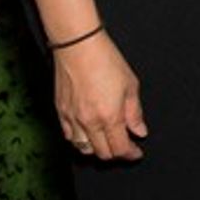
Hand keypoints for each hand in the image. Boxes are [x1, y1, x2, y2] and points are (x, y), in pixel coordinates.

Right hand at [54, 33, 147, 161]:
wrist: (78, 45)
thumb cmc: (105, 59)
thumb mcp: (130, 84)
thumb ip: (135, 112)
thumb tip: (140, 130)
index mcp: (109, 117)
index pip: (120, 149)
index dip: (130, 153)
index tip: (136, 152)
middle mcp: (89, 122)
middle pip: (102, 153)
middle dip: (116, 152)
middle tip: (124, 145)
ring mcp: (72, 118)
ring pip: (83, 148)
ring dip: (97, 148)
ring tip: (106, 139)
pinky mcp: (60, 111)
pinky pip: (69, 136)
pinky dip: (79, 140)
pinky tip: (87, 132)